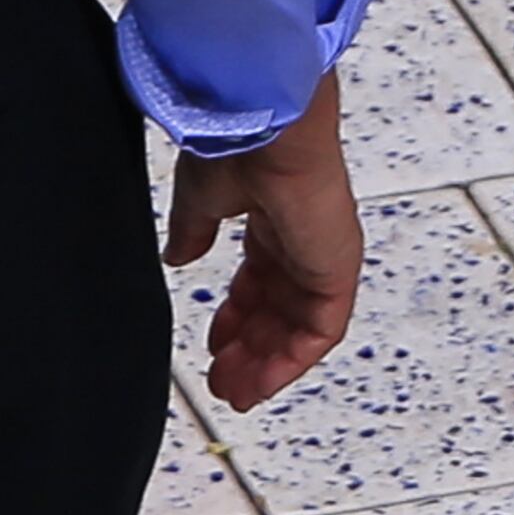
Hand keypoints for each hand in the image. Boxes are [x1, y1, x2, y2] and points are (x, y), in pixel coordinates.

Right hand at [163, 75, 362, 410]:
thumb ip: (191, 231)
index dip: (237, 315)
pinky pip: (321, 330)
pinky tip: (262, 379)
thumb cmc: (236, 141)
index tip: (214, 343)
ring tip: (236, 391)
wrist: (264, 123)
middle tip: (224, 380)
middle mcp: (304, 239)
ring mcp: (323, 255)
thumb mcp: (199, 197)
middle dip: (251, 349)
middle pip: (281, 310)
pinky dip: (292, 359)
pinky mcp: (336, 270)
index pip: (261, 278)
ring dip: (268, 363)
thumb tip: (177, 256)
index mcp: (275, 217)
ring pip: (300, 327)